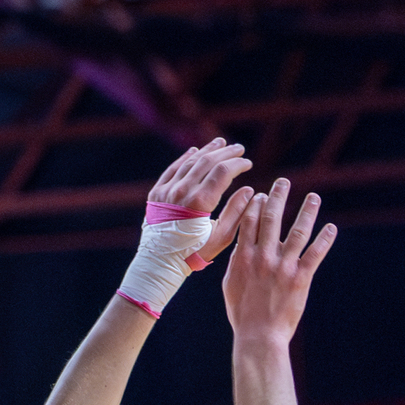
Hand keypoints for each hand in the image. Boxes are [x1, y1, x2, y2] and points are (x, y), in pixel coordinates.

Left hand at [149, 137, 255, 268]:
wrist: (160, 262)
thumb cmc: (194, 252)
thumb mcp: (221, 236)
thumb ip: (236, 212)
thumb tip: (248, 189)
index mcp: (199, 202)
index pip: (222, 172)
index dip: (238, 164)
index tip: (248, 163)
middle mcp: (181, 192)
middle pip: (206, 162)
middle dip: (226, 153)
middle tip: (238, 148)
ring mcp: (166, 192)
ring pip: (189, 163)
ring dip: (206, 151)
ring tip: (220, 142)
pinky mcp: (156, 194)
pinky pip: (172, 170)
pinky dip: (184, 158)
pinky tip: (194, 151)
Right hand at [223, 178, 335, 341]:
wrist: (258, 335)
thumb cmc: (242, 313)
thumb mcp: (231, 284)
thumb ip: (236, 262)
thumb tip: (241, 245)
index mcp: (243, 257)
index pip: (249, 222)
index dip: (256, 204)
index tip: (261, 193)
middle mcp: (263, 256)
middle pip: (272, 218)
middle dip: (278, 197)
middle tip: (284, 182)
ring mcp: (283, 266)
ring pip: (298, 231)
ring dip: (307, 211)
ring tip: (314, 197)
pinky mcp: (301, 277)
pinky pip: (315, 253)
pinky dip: (325, 239)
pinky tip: (331, 227)